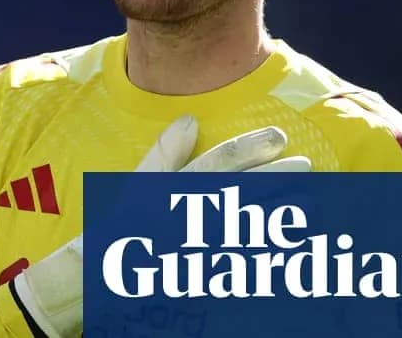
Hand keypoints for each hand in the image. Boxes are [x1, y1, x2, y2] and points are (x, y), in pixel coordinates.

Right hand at [10, 115, 309, 337]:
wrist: (91, 281)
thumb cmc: (116, 229)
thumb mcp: (136, 186)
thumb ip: (164, 154)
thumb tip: (189, 119)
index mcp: (170, 193)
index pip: (217, 165)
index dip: (249, 148)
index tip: (279, 136)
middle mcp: (184, 219)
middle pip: (239, 194)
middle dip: (276, 179)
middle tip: (307, 165)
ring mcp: (193, 250)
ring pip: (246, 229)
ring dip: (279, 214)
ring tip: (309, 201)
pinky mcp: (198, 278)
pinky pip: (238, 268)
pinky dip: (265, 258)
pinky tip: (288, 250)